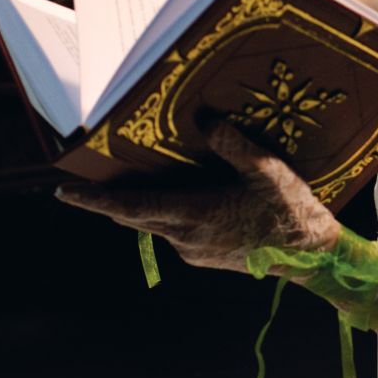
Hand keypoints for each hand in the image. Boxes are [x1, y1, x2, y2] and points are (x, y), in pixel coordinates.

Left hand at [55, 121, 340, 270]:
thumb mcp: (269, 171)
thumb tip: (204, 118)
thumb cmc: (293, 214)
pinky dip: (165, 211)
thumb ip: (234, 144)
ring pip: (154, 222)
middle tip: (85, 175)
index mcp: (194, 216)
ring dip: (142, 202)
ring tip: (135, 174)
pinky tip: (180, 192)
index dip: (93, 200)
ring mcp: (195, 250)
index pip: (129, 208)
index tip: (63, 191)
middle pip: (133, 216)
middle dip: (108, 197)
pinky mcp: (206, 255)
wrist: (314, 259)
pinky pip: (174, 229)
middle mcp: (186, 238)